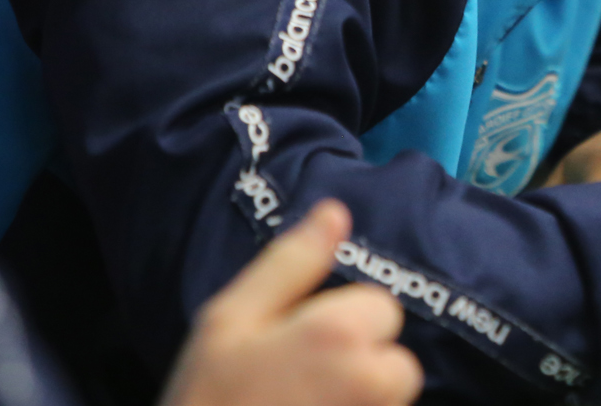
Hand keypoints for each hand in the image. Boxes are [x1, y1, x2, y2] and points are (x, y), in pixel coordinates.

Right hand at [160, 200, 422, 405]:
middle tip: (298, 384)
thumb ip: (290, 263)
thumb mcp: (229, 320)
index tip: (298, 346)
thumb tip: (335, 212)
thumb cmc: (207, 398)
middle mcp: (375, 378)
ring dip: (358, 400)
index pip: (380, 306)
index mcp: (340, 331)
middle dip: (358, 365)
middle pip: (393, 357)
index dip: (342, 322)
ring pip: (388, 396)